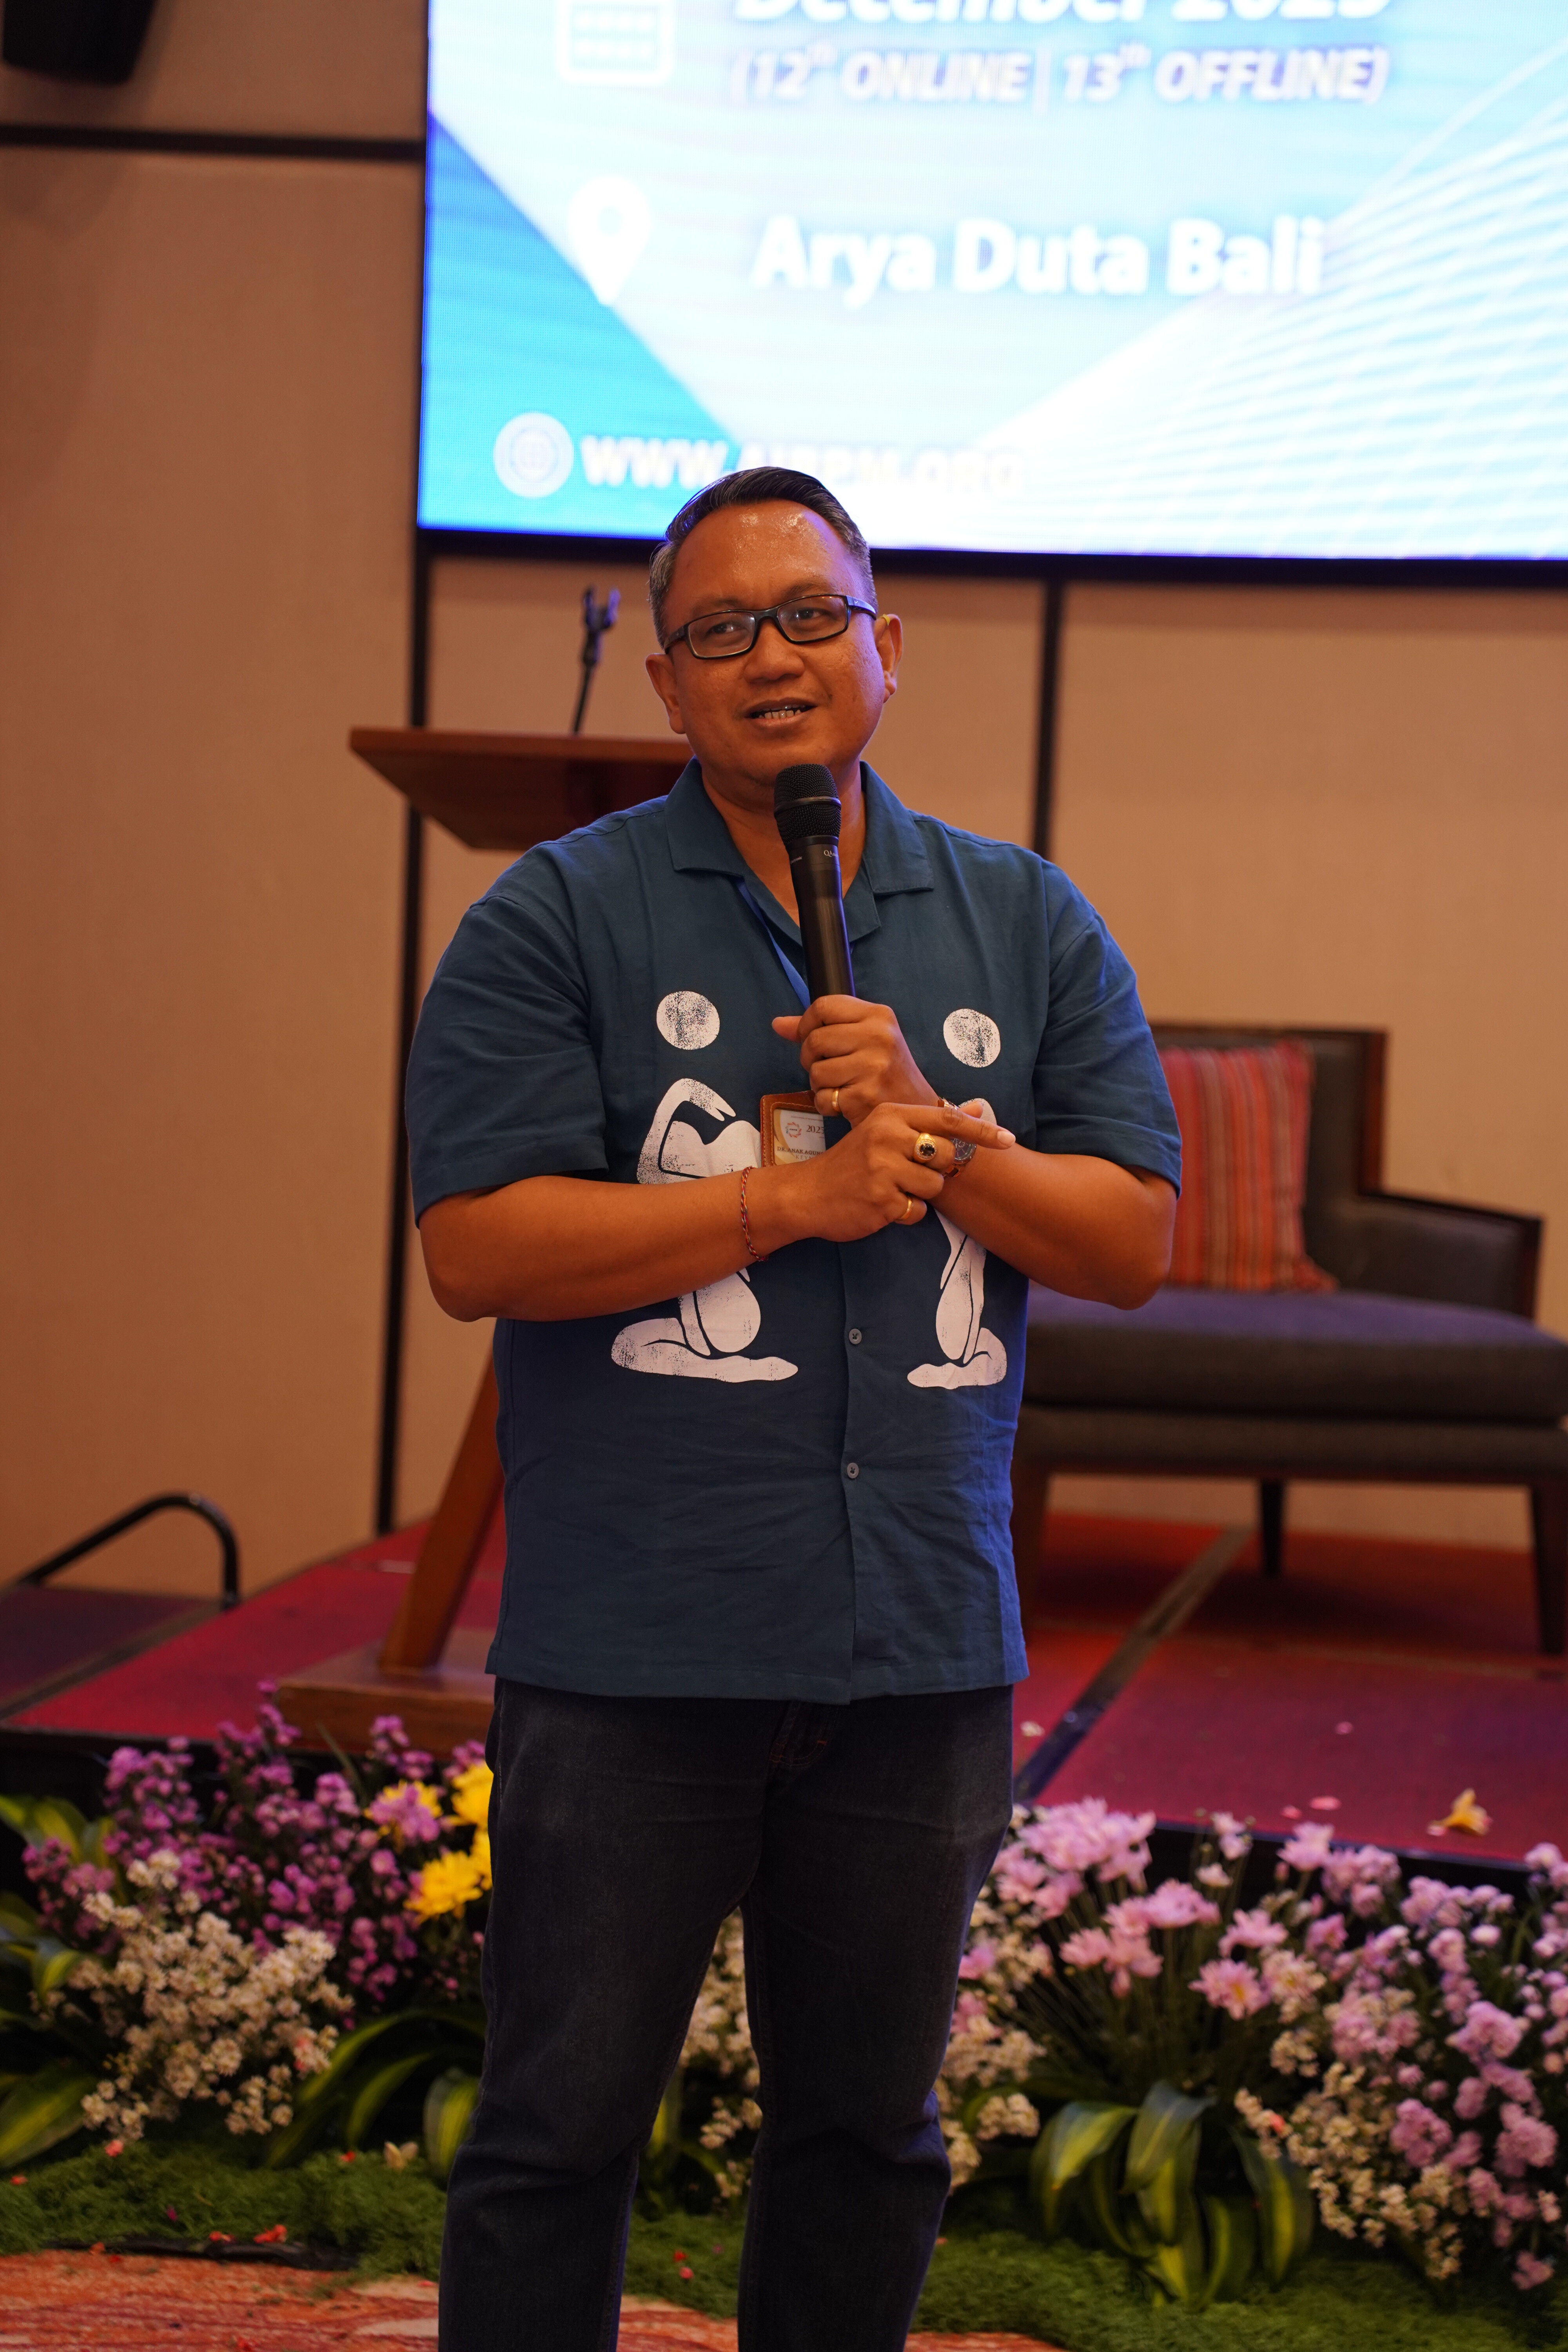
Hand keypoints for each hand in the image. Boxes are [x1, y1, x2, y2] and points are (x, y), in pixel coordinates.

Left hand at [772, 996, 935, 1123]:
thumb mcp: (863, 1039)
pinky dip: (828, 1104)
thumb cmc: (885, 1072)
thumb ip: (822, 1027)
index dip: (807, 1024)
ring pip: (816, 1071)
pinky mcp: (866, 1095)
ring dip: (820, 1084)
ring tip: (842, 1086)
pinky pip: (823, 1098)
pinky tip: (846, 1103)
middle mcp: (879, 1036)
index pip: (824, 1006)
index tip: (811, 1038)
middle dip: (811, 1058)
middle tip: (829, 1069)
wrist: (916, 1109)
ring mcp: (874, 1066)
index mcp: (879, 1015)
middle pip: (814, 1039)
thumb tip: (778, 1024)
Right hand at [779, 1100, 1014, 1245]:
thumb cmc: (852, 1163)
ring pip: (935, 1186)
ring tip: (891, 1188)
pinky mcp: (880, 1199)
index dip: (981, 1130)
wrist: (808, 1193)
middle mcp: (887, 1137)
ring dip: (920, 1193)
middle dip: (935, 1169)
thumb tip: (974, 1107)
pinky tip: (883, 1205)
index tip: (1008, 1139)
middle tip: (906, 1171)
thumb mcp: (884, 1131)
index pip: (946, 1119)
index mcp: (889, 1116)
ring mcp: (883, 1169)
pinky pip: (918, 1211)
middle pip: (945, 1156)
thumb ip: (929, 1121)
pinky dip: (907, 1213)